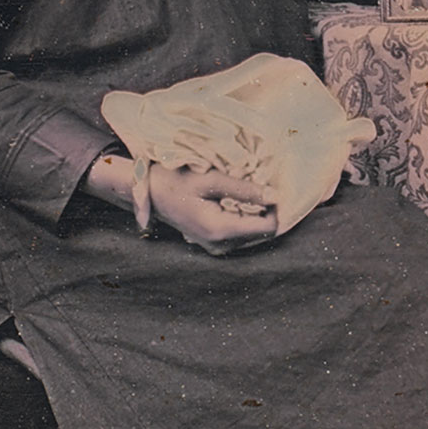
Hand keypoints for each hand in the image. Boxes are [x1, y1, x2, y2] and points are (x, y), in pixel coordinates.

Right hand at [148, 165, 279, 253]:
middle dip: (262, 208)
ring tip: (236, 192)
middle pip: (262, 231)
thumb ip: (244, 189)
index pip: (268, 227)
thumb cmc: (177, 181)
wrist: (151, 193)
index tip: (265, 186)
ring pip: (252, 233)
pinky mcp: (215, 244)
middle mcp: (220, 245)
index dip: (273, 206)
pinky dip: (242, 217)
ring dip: (252, 212)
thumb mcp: (211, 180)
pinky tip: (228, 202)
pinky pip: (240, 233)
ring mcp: (217, 248)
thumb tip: (276, 196)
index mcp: (220, 230)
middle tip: (250, 186)